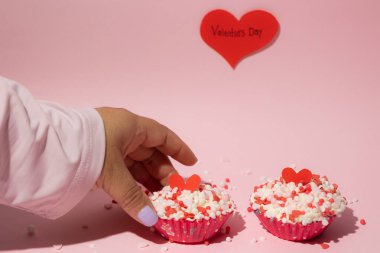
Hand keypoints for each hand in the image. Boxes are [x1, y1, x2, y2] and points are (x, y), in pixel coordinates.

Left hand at [95, 107, 196, 226]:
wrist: (50, 148)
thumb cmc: (90, 150)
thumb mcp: (114, 174)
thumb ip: (133, 197)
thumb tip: (150, 220)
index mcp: (131, 126)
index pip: (163, 136)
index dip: (179, 149)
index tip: (192, 163)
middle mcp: (123, 131)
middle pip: (151, 152)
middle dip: (164, 171)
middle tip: (174, 191)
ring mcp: (111, 142)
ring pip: (137, 161)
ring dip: (148, 178)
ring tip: (158, 196)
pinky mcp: (100, 153)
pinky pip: (123, 166)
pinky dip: (132, 179)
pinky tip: (139, 193)